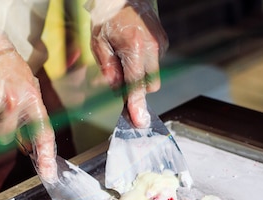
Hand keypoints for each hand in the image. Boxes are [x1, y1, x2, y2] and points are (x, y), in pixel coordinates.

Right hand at [0, 0, 56, 179]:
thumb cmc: (4, 64)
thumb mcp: (27, 84)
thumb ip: (30, 113)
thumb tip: (29, 144)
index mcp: (32, 98)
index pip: (43, 134)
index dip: (46, 157)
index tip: (48, 174)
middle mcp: (13, 103)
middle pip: (4, 137)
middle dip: (0, 127)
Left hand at [89, 0, 167, 127]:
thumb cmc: (108, 16)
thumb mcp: (99, 41)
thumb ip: (108, 68)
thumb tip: (117, 89)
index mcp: (135, 48)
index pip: (136, 85)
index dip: (137, 105)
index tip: (139, 121)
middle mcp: (152, 47)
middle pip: (150, 86)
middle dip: (137, 88)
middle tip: (120, 76)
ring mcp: (160, 44)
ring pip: (153, 75)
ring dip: (140, 74)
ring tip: (125, 55)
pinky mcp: (163, 41)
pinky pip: (155, 62)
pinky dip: (144, 62)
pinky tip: (133, 48)